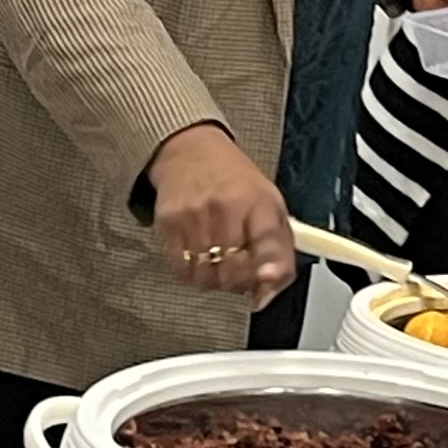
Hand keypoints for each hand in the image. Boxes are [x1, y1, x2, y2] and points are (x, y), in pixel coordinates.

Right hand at [147, 121, 297, 303]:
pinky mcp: (169, 222)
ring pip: (206, 276)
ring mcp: (195, 215)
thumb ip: (278, 253)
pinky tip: (199, 258)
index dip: (270, 267)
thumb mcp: (270, 207)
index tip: (266, 280)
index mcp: (260, 202)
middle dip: (239, 283)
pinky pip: (181, 269)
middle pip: (234, 270)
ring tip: (218, 261)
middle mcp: (227, 207)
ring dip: (214, 280)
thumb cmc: (236, 184)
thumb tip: (266, 294)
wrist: (191, 152)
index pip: (268, 240)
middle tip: (239, 274)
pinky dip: (192, 273)